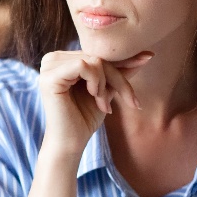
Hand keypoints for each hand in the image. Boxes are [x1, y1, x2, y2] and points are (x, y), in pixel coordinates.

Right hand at [37, 50, 151, 157]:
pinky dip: (96, 81)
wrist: (71, 143)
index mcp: (62, 59)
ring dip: (105, 83)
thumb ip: (120, 71)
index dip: (122, 61)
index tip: (148, 58)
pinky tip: (94, 96)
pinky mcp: (50, 76)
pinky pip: (84, 66)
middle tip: (122, 101)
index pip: (98, 52)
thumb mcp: (106, 89)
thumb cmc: (85, 118)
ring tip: (102, 103)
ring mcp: (48, 66)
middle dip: (116, 78)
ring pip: (94, 60)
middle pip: (97, 55)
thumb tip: (146, 55)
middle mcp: (52, 58)